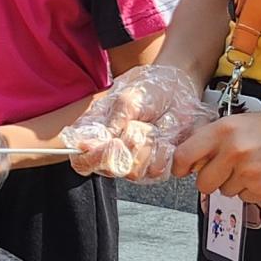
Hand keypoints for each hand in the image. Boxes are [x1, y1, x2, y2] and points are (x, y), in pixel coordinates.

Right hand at [60, 66, 214, 182]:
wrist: (178, 88)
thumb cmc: (147, 91)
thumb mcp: (126, 102)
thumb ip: (111, 123)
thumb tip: (92, 144)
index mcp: (96, 138)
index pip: (81, 161)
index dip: (91, 158)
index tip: (109, 142)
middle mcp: (113, 154)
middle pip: (108, 170)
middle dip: (124, 147)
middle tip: (133, 126)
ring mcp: (135, 162)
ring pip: (133, 172)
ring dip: (144, 147)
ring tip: (149, 127)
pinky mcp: (157, 166)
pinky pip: (157, 171)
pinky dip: (162, 152)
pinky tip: (163, 137)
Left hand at [173, 110, 260, 202]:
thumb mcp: (243, 121)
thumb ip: (216, 137)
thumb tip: (194, 154)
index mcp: (224, 129)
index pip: (185, 154)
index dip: (180, 165)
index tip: (181, 170)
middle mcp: (232, 150)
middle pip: (202, 182)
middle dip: (210, 180)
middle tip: (223, 171)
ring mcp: (247, 172)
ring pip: (223, 191)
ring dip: (233, 184)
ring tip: (252, 168)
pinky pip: (244, 198)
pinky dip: (251, 191)